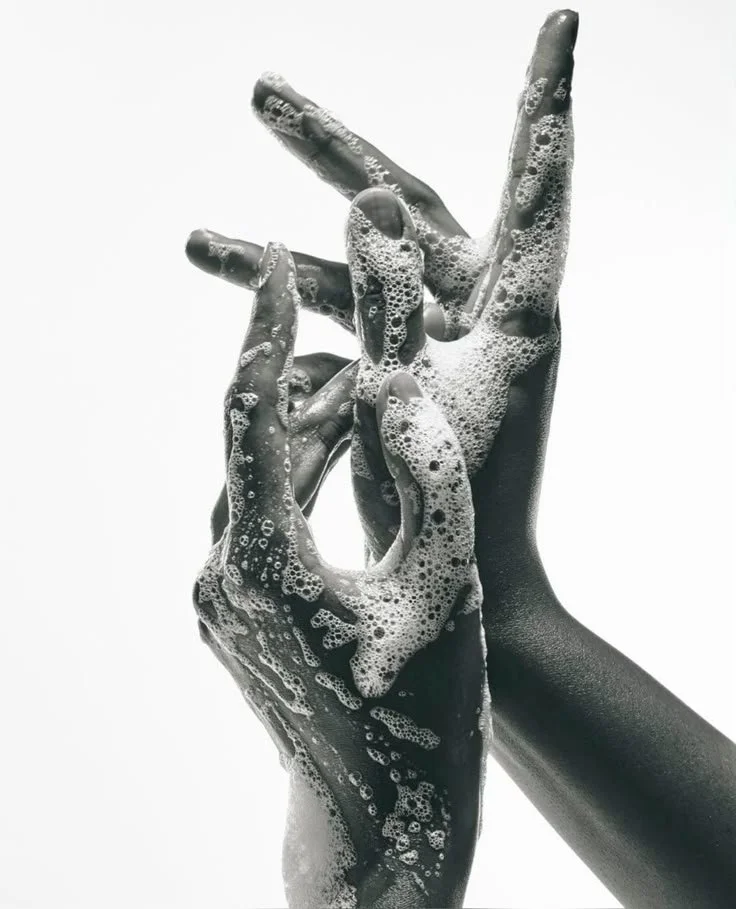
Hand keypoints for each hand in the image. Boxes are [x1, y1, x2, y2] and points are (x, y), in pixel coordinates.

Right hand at [187, 11, 576, 573]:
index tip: (564, 20)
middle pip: (411, 206)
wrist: (460, 584)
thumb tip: (379, 198)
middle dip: (329, 152)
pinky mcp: (402, 371)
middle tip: (262, 94)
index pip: (537, 183)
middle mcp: (484, 312)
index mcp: (518, 311)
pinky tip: (237, 350)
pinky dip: (293, 335)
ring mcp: (438, 340)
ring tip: (194, 243)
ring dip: (278, 256)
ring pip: (358, 273)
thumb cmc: (453, 510)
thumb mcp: (413, 395)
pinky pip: (344, 333)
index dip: (548, 96)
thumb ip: (396, 298)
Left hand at [194, 242, 487, 907]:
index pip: (251, 418)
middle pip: (255, 445)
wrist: (377, 811)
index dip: (263, 332)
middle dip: (305, 380)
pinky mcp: (231, 611)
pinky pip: (257, 519)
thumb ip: (427, 482)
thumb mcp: (443, 587)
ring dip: (305, 435)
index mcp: (265, 563)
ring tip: (359, 393)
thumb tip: (396, 388)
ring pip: (256, 482)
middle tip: (349, 321)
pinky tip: (335, 460)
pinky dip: (295, 482)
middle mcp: (222, 575)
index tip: (276, 263)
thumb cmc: (422, 709)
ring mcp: (219, 597)